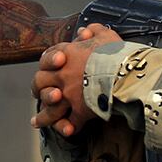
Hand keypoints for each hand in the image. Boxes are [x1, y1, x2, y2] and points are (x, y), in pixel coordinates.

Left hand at [30, 23, 121, 137]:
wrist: (124, 72)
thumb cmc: (116, 53)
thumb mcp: (106, 35)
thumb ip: (94, 31)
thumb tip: (86, 30)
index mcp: (67, 55)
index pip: (48, 57)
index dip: (48, 61)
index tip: (50, 66)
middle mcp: (62, 75)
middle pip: (39, 82)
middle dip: (39, 89)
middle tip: (41, 94)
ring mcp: (68, 95)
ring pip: (49, 108)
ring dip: (44, 116)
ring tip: (37, 121)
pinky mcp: (79, 111)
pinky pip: (69, 123)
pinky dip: (68, 128)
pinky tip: (66, 131)